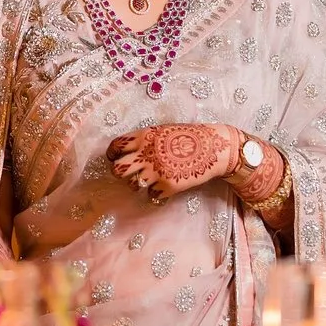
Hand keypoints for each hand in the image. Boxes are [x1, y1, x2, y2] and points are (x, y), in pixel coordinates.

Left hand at [107, 124, 240, 201]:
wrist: (213, 148)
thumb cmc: (188, 137)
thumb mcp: (163, 131)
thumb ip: (145, 140)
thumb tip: (128, 151)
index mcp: (144, 137)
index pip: (116, 146)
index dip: (112, 154)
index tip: (113, 158)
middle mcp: (147, 154)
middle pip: (117, 169)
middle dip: (118, 173)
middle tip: (125, 174)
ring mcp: (156, 171)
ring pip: (131, 185)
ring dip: (137, 184)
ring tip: (148, 180)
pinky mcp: (168, 186)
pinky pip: (152, 194)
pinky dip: (156, 193)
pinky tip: (165, 185)